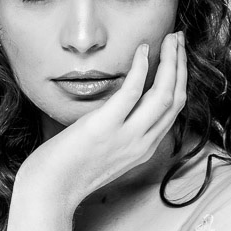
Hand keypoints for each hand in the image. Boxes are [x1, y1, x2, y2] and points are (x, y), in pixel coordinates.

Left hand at [18, 31, 186, 210]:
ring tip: (171, 38)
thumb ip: (119, 130)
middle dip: (181, 65)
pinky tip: (142, 50)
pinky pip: (132, 93)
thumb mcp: (105, 151)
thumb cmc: (68, 170)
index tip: (178, 55)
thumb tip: (118, 105)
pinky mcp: (104, 128)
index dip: (180, 79)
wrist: (49, 191)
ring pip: (164, 95)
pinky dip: (141, 68)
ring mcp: (126, 137)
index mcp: (144, 148)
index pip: (174, 109)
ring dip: (171, 62)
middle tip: (179, 38)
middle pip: (176, 99)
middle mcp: (142, 144)